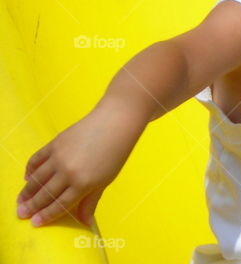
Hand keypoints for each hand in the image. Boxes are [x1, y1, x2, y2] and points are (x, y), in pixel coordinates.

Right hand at [16, 101, 145, 226]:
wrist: (115, 122)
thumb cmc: (115, 153)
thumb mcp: (106, 180)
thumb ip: (91, 201)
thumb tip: (85, 223)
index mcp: (84, 183)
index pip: (60, 204)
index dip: (47, 215)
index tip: (35, 223)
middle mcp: (69, 172)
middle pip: (45, 194)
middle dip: (32, 206)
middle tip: (21, 214)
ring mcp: (59, 157)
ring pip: (37, 179)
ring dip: (26, 192)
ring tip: (20, 201)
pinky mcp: (54, 143)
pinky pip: (36, 160)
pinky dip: (30, 170)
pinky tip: (27, 178)